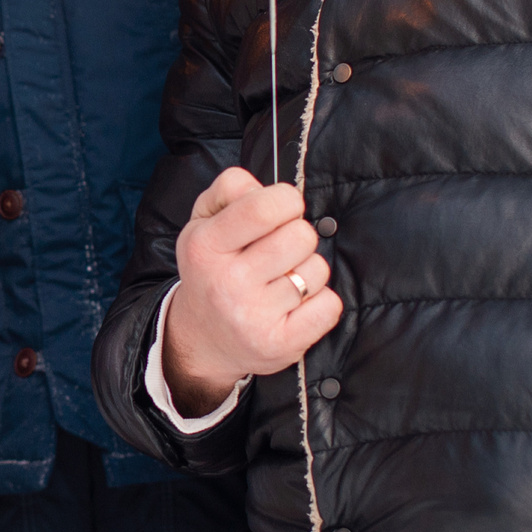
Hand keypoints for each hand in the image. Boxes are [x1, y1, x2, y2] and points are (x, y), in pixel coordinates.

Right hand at [160, 167, 340, 414]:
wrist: (202, 341)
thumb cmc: (212, 270)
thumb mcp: (202, 222)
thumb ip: (229, 189)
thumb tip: (265, 187)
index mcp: (205, 246)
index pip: (265, 206)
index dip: (286, 201)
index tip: (281, 211)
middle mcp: (227, 282)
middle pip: (301, 235)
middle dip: (297, 238)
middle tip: (278, 253)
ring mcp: (254, 316)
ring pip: (318, 270)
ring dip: (307, 273)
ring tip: (280, 283)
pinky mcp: (281, 344)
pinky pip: (330, 305)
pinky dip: (320, 303)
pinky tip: (294, 307)